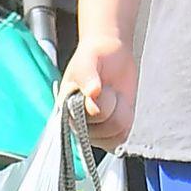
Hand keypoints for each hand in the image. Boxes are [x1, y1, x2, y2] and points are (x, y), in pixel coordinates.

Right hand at [61, 33, 138, 150]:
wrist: (109, 53)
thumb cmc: (93, 56)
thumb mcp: (87, 61)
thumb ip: (87, 75)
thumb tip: (92, 92)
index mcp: (64, 109)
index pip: (82, 124)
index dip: (96, 108)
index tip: (96, 89)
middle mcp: (77, 124)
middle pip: (106, 128)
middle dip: (111, 104)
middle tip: (105, 87)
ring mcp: (94, 130)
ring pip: (117, 134)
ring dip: (121, 112)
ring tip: (113, 96)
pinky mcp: (109, 131)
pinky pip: (122, 137)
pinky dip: (126, 120)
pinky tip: (119, 106)